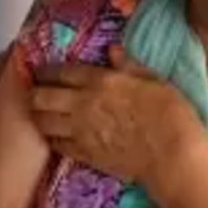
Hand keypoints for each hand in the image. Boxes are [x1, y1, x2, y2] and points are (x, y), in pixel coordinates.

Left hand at [29, 46, 203, 189]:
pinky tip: (55, 135)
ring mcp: (80, 131)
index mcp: (100, 81)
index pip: (61, 72)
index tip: (41, 71)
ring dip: (38, 115)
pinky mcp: (83, 154)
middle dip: (35, 92)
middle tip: (36, 92)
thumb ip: (129, 65)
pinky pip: (55, 144)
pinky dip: (51, 137)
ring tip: (41, 113)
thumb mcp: (154, 81)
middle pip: (42, 96)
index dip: (46, 70)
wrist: (172, 157)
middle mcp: (82, 104)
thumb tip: (112, 50)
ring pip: (42, 121)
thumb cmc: (171, 115)